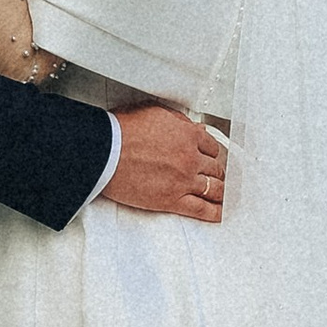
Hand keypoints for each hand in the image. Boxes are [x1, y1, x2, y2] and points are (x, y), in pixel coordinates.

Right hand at [107, 105, 226, 221]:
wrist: (104, 152)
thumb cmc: (121, 131)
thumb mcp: (153, 112)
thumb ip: (177, 120)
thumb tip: (190, 126)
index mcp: (187, 135)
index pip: (211, 147)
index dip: (211, 153)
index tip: (211, 158)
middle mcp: (190, 158)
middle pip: (215, 168)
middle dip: (216, 172)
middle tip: (216, 177)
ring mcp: (183, 180)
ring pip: (213, 189)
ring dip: (219, 192)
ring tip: (221, 196)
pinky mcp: (172, 200)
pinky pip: (201, 209)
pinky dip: (213, 213)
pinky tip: (218, 214)